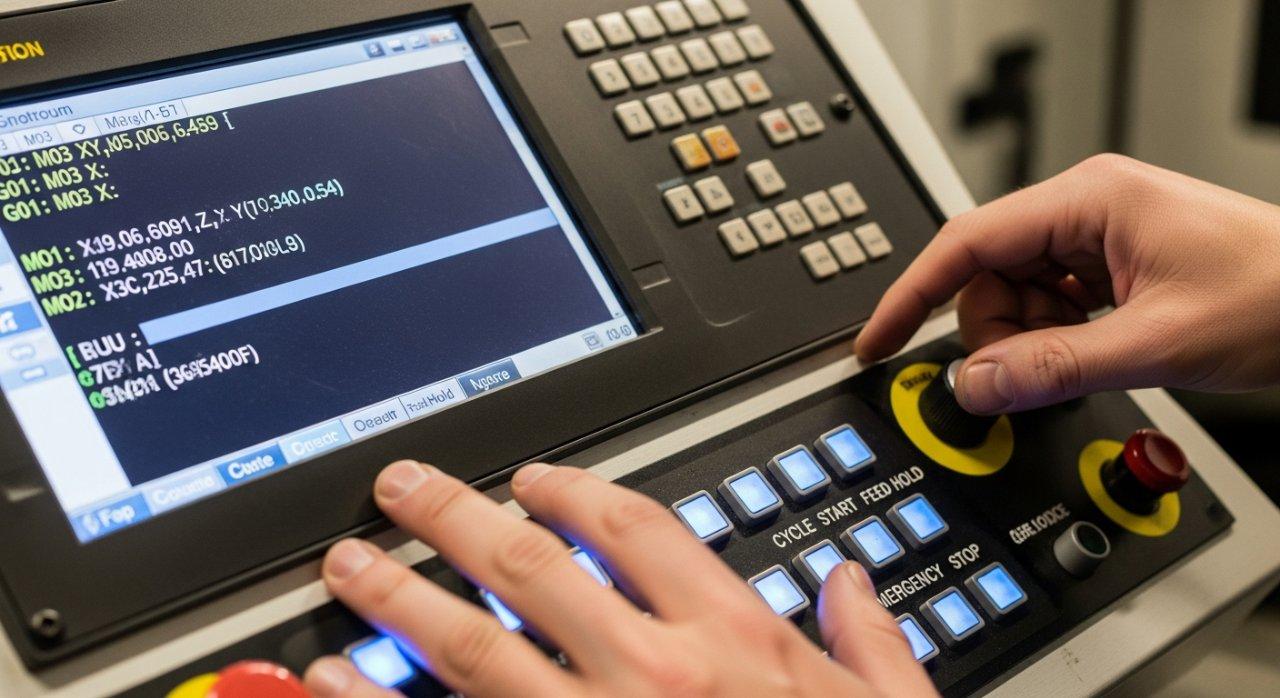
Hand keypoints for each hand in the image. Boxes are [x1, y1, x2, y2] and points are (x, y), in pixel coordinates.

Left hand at [302, 461, 937, 696]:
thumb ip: (869, 643)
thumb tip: (850, 585)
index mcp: (736, 642)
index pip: (636, 528)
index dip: (574, 489)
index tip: (534, 478)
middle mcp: (655, 674)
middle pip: (532, 565)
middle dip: (455, 518)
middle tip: (402, 491)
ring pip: (474, 647)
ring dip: (401, 598)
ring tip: (350, 568)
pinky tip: (335, 683)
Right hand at [855, 154, 1279, 412]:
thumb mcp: (1156, 343)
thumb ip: (1054, 368)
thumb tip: (974, 386)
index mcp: (1089, 199)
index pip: (967, 243)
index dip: (912, 296)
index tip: (877, 343)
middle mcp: (1085, 210)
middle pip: (986, 278)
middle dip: (992, 335)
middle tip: (1024, 378)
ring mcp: (1098, 238)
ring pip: (1015, 298)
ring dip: (1030, 343)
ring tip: (1088, 362)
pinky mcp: (1111, 267)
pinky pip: (1050, 307)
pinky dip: (1055, 342)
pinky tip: (1094, 354)